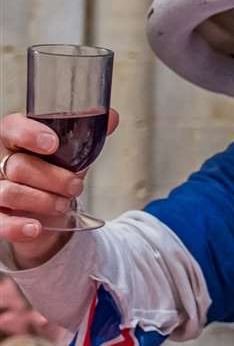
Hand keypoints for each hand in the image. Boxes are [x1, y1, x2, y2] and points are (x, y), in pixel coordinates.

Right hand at [0, 110, 119, 266]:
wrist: (48, 212)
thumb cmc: (54, 175)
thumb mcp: (72, 155)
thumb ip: (88, 136)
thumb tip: (111, 117)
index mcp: (15, 140)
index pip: (12, 127)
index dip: (29, 134)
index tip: (52, 144)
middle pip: (18, 165)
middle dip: (54, 178)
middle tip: (75, 187)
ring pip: (10, 193)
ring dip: (44, 201)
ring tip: (63, 204)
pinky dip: (17, 226)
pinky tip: (35, 228)